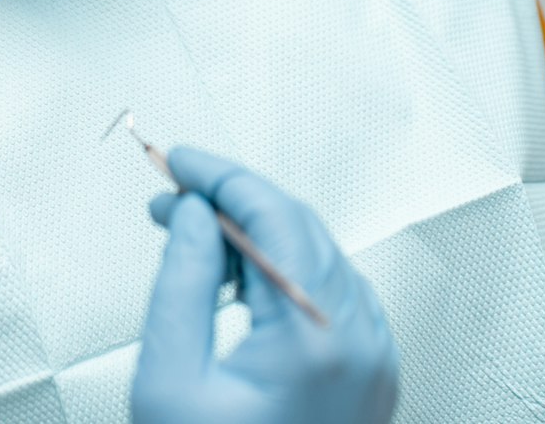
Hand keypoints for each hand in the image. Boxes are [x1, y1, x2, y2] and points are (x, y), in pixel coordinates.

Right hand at [130, 148, 398, 423]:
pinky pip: (334, 294)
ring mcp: (373, 362)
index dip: (220, 177)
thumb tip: (195, 214)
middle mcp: (359, 346)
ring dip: (258, 236)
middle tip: (174, 199)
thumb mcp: (171, 381)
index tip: (179, 163)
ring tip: (197, 240)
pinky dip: (287, 271)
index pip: (274, 217)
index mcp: (314, 342)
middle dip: (232, 203)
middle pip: (300, 230)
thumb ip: (182, 284)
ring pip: (319, 257)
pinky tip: (243, 278)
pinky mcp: (370, 376)